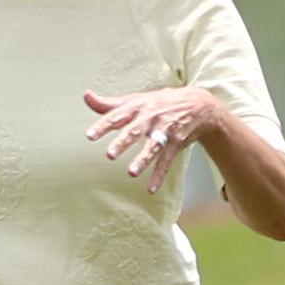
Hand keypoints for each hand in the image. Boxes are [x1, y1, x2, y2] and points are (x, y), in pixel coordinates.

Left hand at [80, 86, 222, 182]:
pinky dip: (159, 175)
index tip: (90, 136)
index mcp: (137, 107)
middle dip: (123, 142)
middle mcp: (150, 118)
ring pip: (153, 146)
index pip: (117, 116)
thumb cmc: (159, 103)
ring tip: (131, 173)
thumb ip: (110, 104)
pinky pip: (167, 160)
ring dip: (143, 159)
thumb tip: (86, 96)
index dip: (103, 125)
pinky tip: (151, 189)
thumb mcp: (135, 100)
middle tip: (110, 155)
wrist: (197, 104)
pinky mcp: (177, 142)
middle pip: (135, 130)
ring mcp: (165, 130)